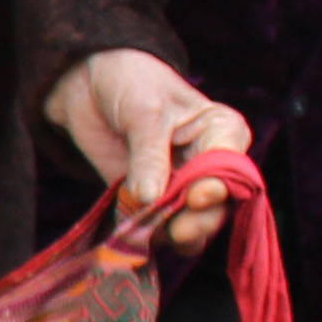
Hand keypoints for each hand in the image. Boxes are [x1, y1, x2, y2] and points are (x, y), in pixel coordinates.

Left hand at [46, 48, 249, 247]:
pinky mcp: (149, 199)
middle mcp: (208, 163)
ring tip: (153, 236)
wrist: (89, 83)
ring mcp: (179, 184)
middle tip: (178, 231)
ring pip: (189, 221)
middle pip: (216, 204)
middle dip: (200, 221)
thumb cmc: (130, 83)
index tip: (196, 197)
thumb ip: (149, 156)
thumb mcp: (143, 113)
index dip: (220, 188)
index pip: (232, 168)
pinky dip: (144, 235)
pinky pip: (154, 225)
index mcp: (222, 132)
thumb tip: (150, 198)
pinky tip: (132, 238)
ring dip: (173, 234)